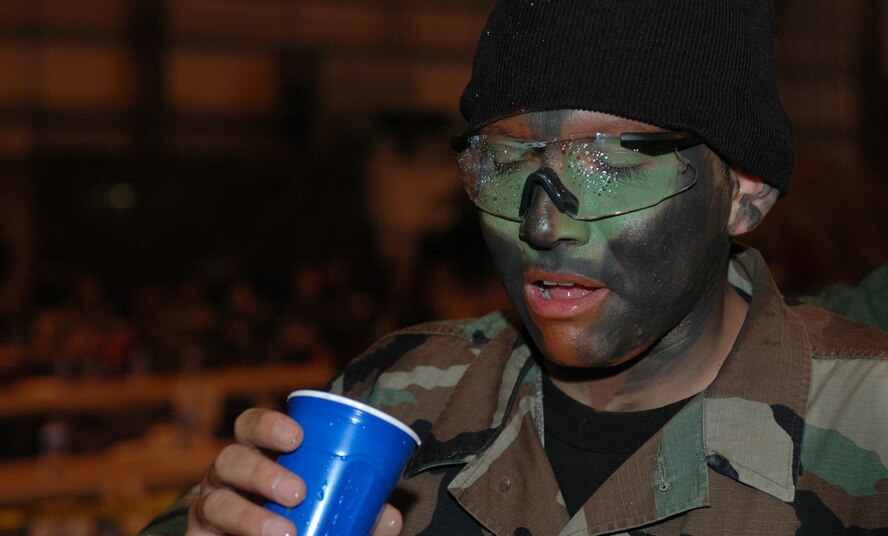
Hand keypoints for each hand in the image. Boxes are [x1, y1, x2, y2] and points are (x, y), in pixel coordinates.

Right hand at [185, 407, 402, 535]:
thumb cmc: (305, 526)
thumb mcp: (335, 516)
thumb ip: (362, 515)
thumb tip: (390, 515)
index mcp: (258, 457)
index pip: (251, 427)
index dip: (268, 425)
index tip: (297, 437)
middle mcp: (227, 480)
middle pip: (229, 458)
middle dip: (261, 471)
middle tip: (297, 492)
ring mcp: (209, 511)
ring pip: (214, 502)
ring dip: (248, 515)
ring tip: (285, 532)